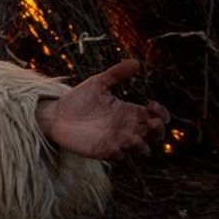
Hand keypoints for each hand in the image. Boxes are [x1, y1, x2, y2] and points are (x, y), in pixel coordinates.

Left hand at [36, 59, 169, 159]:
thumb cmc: (79, 98)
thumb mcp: (98, 82)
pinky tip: (114, 144)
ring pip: (142, 149)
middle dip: (158, 131)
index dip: (161, 114)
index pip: (156, 117)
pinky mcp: (104, 151)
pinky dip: (121, 153)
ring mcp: (117, 140)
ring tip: (132, 136)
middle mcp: (127, 127)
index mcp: (129, 111)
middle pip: (155, 135)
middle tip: (151, 122)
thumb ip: (116, 74)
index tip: (152, 105)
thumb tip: (136, 62)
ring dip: (142, 144)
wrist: (57, 114)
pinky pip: (120, 157)